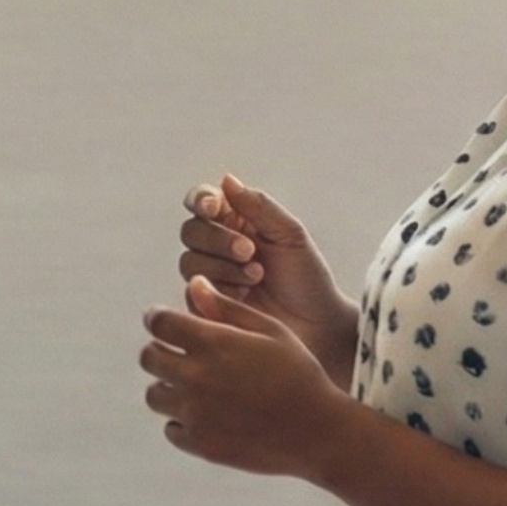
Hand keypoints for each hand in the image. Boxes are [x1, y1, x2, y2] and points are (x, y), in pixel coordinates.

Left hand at [140, 278, 351, 477]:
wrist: (320, 433)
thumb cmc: (299, 374)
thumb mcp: (271, 331)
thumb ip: (227, 307)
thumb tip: (194, 283)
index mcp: (213, 343)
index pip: (158, 322)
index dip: (158, 318)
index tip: (164, 321)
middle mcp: (196, 377)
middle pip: (149, 357)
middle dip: (161, 350)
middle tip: (179, 354)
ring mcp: (195, 413)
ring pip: (154, 394)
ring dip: (169, 387)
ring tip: (195, 387)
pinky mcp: (199, 444)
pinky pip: (171, 428)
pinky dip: (183, 421)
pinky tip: (209, 415)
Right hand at [178, 174, 355, 371]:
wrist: (317, 326)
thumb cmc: (307, 278)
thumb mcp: (290, 235)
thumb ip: (259, 206)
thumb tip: (226, 179)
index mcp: (236, 222)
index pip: (202, 201)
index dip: (200, 200)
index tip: (212, 206)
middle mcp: (217, 247)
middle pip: (191, 230)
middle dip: (218, 239)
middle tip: (250, 252)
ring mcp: (209, 277)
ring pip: (189, 261)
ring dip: (222, 267)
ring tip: (256, 277)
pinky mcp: (204, 305)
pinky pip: (191, 292)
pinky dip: (218, 291)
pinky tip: (245, 297)